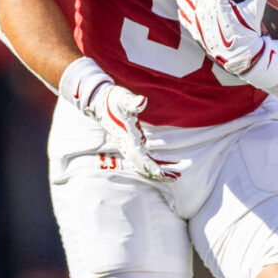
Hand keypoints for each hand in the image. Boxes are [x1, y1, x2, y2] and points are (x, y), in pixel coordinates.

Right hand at [59, 57, 176, 181]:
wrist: (101, 101)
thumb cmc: (114, 100)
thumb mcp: (123, 99)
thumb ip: (132, 102)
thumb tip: (142, 100)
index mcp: (127, 140)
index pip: (139, 159)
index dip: (150, 167)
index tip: (162, 174)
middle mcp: (128, 146)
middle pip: (143, 167)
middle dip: (158, 174)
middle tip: (175, 177)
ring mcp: (131, 146)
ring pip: (146, 165)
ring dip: (160, 171)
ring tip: (176, 175)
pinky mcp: (134, 143)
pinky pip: (147, 157)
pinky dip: (158, 163)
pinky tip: (170, 164)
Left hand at [175, 0, 277, 79]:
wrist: (240, 58)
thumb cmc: (248, 34)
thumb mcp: (255, 12)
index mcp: (218, 1)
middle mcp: (204, 8)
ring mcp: (198, 20)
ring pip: (183, 1)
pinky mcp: (196, 31)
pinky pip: (184, 18)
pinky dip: (182, 10)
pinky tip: (182, 7)